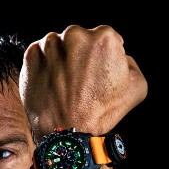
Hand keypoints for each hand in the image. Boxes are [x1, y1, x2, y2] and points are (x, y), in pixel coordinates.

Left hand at [19, 25, 147, 139]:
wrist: (68, 133)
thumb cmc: (102, 113)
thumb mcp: (137, 87)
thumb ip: (131, 63)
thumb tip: (121, 56)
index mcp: (104, 38)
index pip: (104, 38)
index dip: (102, 58)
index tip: (97, 74)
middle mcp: (75, 35)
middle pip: (79, 39)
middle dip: (80, 56)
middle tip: (81, 82)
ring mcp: (50, 45)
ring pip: (58, 45)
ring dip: (61, 59)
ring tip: (65, 85)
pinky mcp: (31, 57)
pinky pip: (38, 54)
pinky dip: (43, 65)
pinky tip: (51, 84)